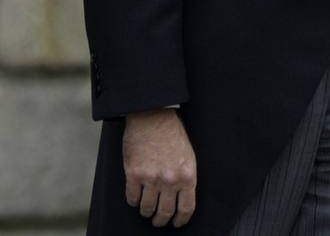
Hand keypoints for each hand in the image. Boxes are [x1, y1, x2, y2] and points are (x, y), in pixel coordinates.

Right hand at [123, 109, 196, 227]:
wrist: (153, 115)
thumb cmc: (172, 132)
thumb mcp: (188, 154)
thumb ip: (185, 176)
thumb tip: (181, 196)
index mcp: (187, 175)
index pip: (186, 208)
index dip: (181, 220)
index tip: (177, 222)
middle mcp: (170, 180)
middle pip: (165, 212)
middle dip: (161, 220)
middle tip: (158, 220)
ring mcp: (151, 178)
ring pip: (147, 208)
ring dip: (146, 212)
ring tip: (146, 210)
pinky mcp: (134, 174)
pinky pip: (132, 198)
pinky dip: (133, 201)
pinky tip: (135, 198)